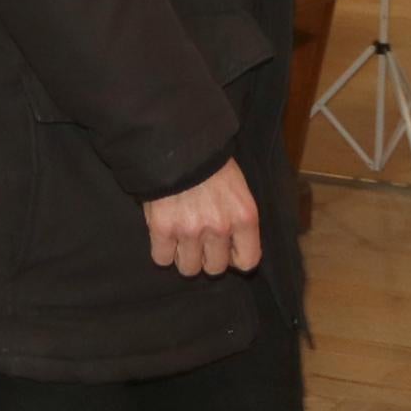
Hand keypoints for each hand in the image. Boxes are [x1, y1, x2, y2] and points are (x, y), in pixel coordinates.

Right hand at [141, 157, 261, 278]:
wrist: (177, 143)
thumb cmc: (210, 163)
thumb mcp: (238, 188)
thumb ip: (238, 219)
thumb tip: (232, 246)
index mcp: (244, 217)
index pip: (248, 262)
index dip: (235, 259)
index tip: (226, 250)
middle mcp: (220, 228)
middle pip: (215, 268)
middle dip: (207, 258)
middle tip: (199, 242)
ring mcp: (190, 231)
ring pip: (189, 268)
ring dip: (184, 256)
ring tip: (180, 239)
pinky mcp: (162, 229)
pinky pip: (162, 259)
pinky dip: (162, 251)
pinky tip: (164, 235)